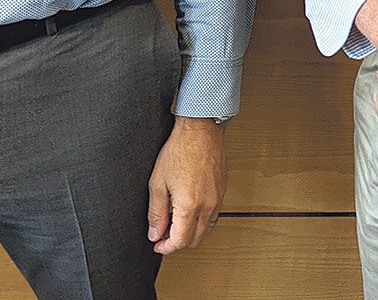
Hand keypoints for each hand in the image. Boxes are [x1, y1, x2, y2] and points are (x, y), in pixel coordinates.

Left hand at [147, 117, 226, 254]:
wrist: (201, 130)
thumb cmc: (180, 150)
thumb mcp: (158, 183)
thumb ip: (156, 213)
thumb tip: (155, 233)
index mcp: (189, 206)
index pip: (180, 241)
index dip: (166, 247)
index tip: (157, 245)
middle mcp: (207, 206)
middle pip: (195, 240)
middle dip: (178, 243)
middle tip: (163, 235)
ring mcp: (217, 199)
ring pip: (206, 229)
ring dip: (191, 232)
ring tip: (175, 222)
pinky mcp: (222, 191)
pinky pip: (213, 216)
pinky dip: (201, 221)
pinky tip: (189, 210)